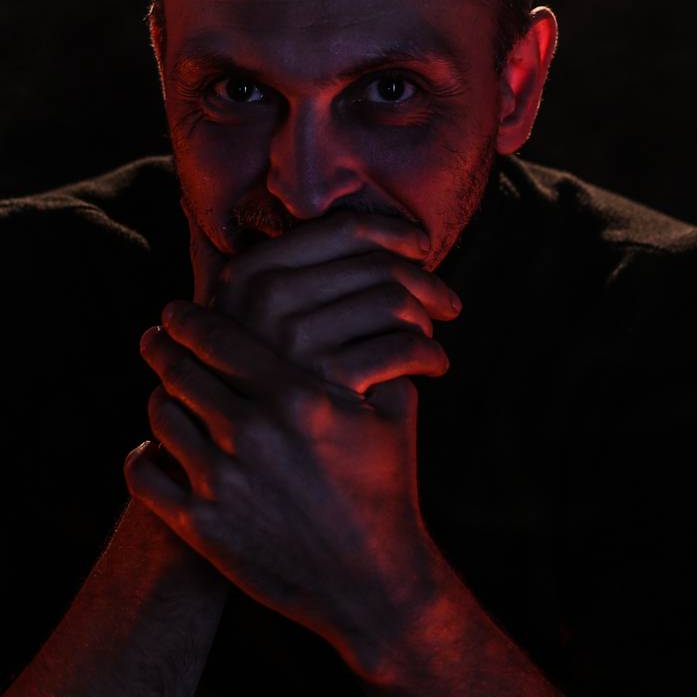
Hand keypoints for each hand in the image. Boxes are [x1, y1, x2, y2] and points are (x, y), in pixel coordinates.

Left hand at [126, 302, 442, 674]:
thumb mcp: (394, 416)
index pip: (218, 338)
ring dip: (159, 397)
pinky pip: (145, 475)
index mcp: (295, 398)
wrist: (374, 584)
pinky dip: (143, 456)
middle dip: (162, 348)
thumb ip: (378, 359)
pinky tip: (154, 449)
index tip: (176, 310)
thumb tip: (363, 316)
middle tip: (156, 340)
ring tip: (163, 392)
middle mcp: (251, 433)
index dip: (189, 318)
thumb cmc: (386, 494)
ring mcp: (221, 481)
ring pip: (161, 416)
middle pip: (180, 370)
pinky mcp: (202, 526)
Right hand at [185, 209, 461, 395]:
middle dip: (424, 281)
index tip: (423, 247)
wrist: (262, 470)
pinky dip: (431, 353)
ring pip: (395, 301)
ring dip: (427, 318)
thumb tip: (385, 230)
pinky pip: (405, 346)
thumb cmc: (275, 387)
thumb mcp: (266, 321)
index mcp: (249, 272)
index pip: (342, 227)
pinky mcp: (326, 380)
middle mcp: (263, 300)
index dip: (395, 232)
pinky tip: (433, 365)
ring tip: (430, 337)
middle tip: (447, 303)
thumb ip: (302, 276)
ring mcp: (290, 341)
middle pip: (377, 264)